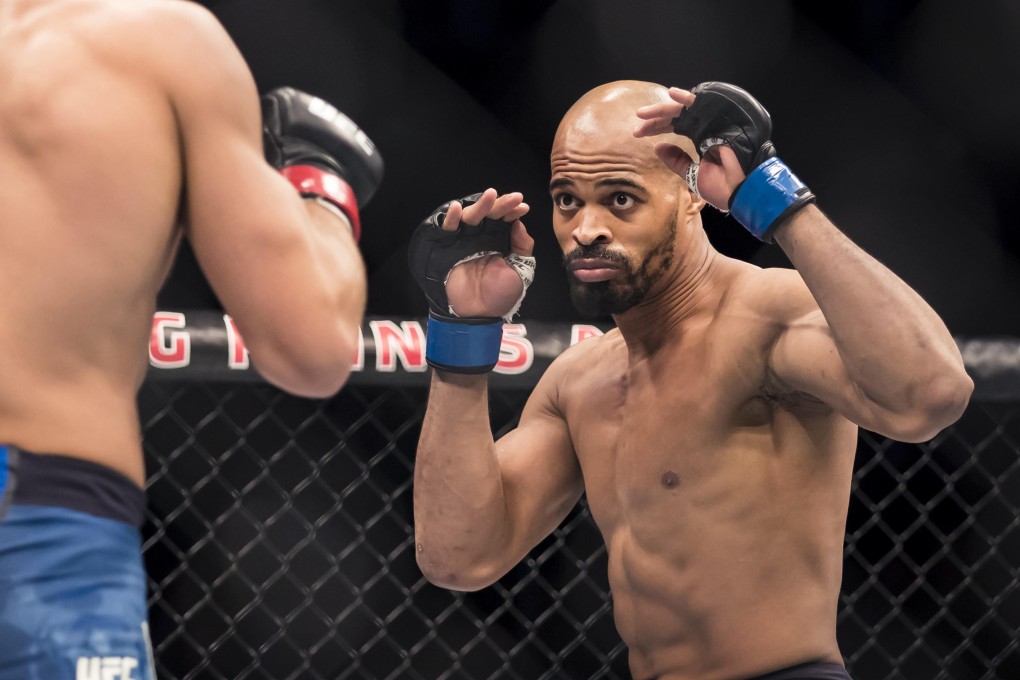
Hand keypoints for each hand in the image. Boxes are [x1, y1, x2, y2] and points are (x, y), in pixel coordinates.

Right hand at [443, 188, 533, 318]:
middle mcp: (481, 237)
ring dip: (480, 205)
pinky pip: (447, 228)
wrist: (478, 316)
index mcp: (498, 241)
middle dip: (500, 204)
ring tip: (490, 195)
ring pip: (471, 216)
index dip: (512, 210)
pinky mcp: (447, 246)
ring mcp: (464, 240)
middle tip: (513, 198)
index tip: (523, 206)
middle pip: (489, 214)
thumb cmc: (499, 296)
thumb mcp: (521, 271)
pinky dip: (451, 217)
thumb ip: (523, 247)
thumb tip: (519, 222)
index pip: (505, 219)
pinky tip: (458, 208)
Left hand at [634, 87, 745, 210]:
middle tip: (637, 119)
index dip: (655, 128)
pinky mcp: (719, 117)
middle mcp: (704, 126)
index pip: (673, 127)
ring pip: (684, 108)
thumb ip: (676, 160)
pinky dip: (686, 97)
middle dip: (655, 118)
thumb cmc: (721, 185)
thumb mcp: (692, 174)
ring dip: (664, 108)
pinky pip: (702, 103)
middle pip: (675, 116)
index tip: (637, 133)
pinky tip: (672, 94)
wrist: (741, 189)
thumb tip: (657, 148)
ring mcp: (711, 120)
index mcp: (699, 137)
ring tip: (644, 112)